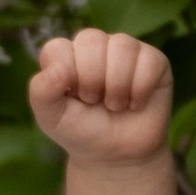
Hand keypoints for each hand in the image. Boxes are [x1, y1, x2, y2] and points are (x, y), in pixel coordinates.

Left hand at [29, 28, 172, 168]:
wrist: (117, 156)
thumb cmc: (81, 131)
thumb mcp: (51, 118)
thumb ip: (41, 93)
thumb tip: (57, 69)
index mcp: (65, 55)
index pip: (58, 48)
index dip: (66, 77)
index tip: (73, 99)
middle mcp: (95, 47)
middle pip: (91, 39)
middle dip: (91, 78)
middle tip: (94, 101)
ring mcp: (125, 51)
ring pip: (122, 46)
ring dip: (117, 85)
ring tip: (115, 105)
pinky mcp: (154, 61)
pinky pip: (149, 61)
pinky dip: (141, 89)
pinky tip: (136, 104)